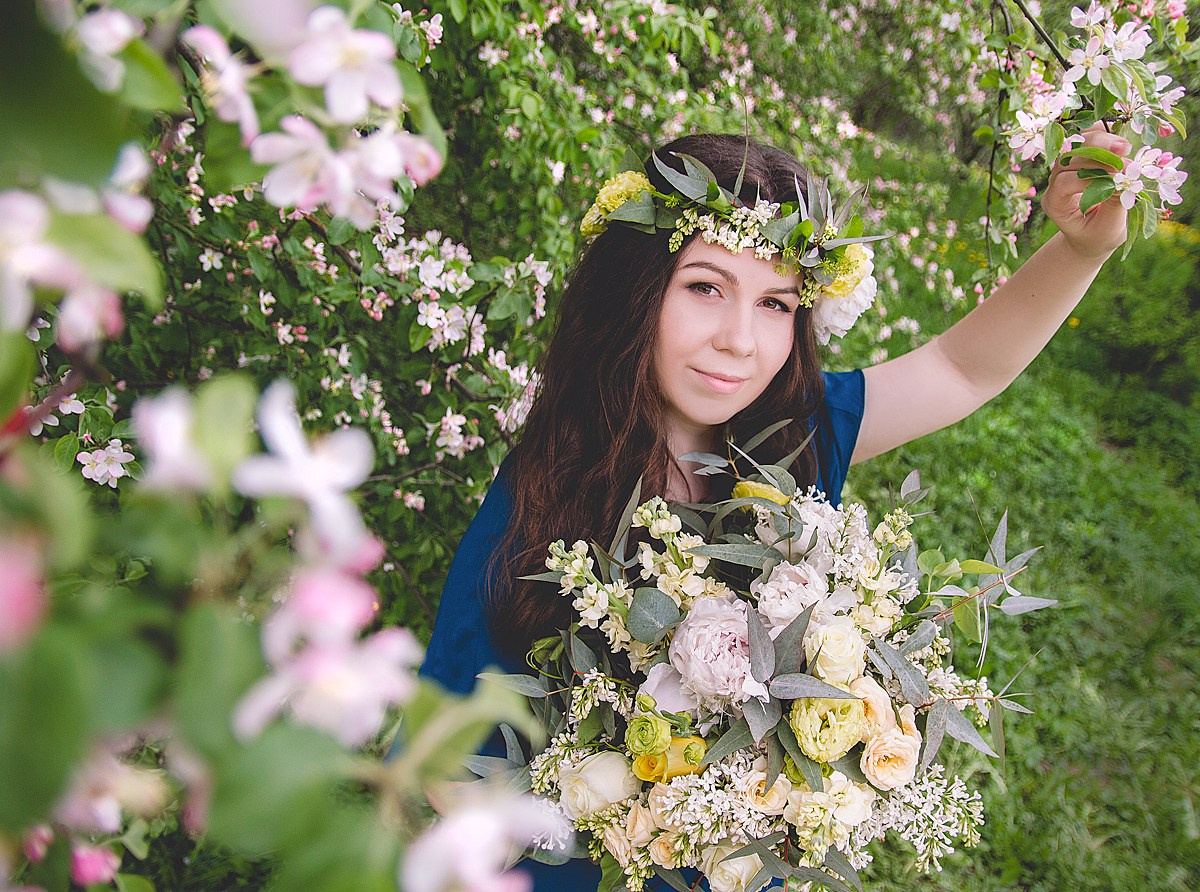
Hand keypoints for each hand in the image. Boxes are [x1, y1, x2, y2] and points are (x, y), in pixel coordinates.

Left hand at [1042, 122, 1132, 260]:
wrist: (1092, 236)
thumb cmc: (1099, 235)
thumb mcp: (1108, 226)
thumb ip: (1113, 202)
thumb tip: (1125, 175)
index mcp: (1054, 204)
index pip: (1064, 183)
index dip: (1090, 177)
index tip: (1117, 177)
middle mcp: (1054, 183)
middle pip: (1067, 157)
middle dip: (1096, 152)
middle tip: (1123, 150)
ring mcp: (1064, 168)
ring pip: (1075, 144)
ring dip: (1101, 141)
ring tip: (1124, 147)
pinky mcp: (1078, 158)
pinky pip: (1085, 138)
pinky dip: (1102, 134)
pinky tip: (1119, 141)